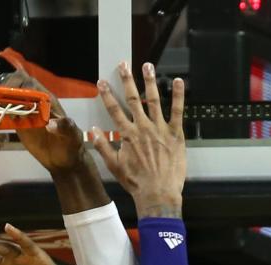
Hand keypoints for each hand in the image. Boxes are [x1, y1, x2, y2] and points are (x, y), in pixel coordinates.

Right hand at [3, 69, 89, 175]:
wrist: (64, 160)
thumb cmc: (71, 145)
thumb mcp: (72, 135)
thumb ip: (65, 127)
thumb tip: (50, 124)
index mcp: (47, 100)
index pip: (30, 84)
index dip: (19, 84)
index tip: (10, 93)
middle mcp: (35, 103)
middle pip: (18, 85)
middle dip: (6, 89)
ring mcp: (26, 113)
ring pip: (11, 97)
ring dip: (1, 99)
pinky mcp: (20, 125)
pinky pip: (8, 113)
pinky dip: (0, 112)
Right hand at [91, 61, 186, 217]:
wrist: (158, 193)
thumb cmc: (136, 182)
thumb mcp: (115, 166)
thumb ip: (103, 147)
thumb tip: (92, 131)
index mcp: (128, 135)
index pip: (114, 111)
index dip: (107, 95)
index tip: (102, 82)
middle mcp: (143, 128)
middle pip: (133, 99)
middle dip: (127, 80)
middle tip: (123, 64)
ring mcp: (160, 129)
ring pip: (154, 100)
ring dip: (150, 81)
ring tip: (148, 65)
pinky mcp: (176, 134)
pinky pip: (178, 111)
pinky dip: (178, 95)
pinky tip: (178, 81)